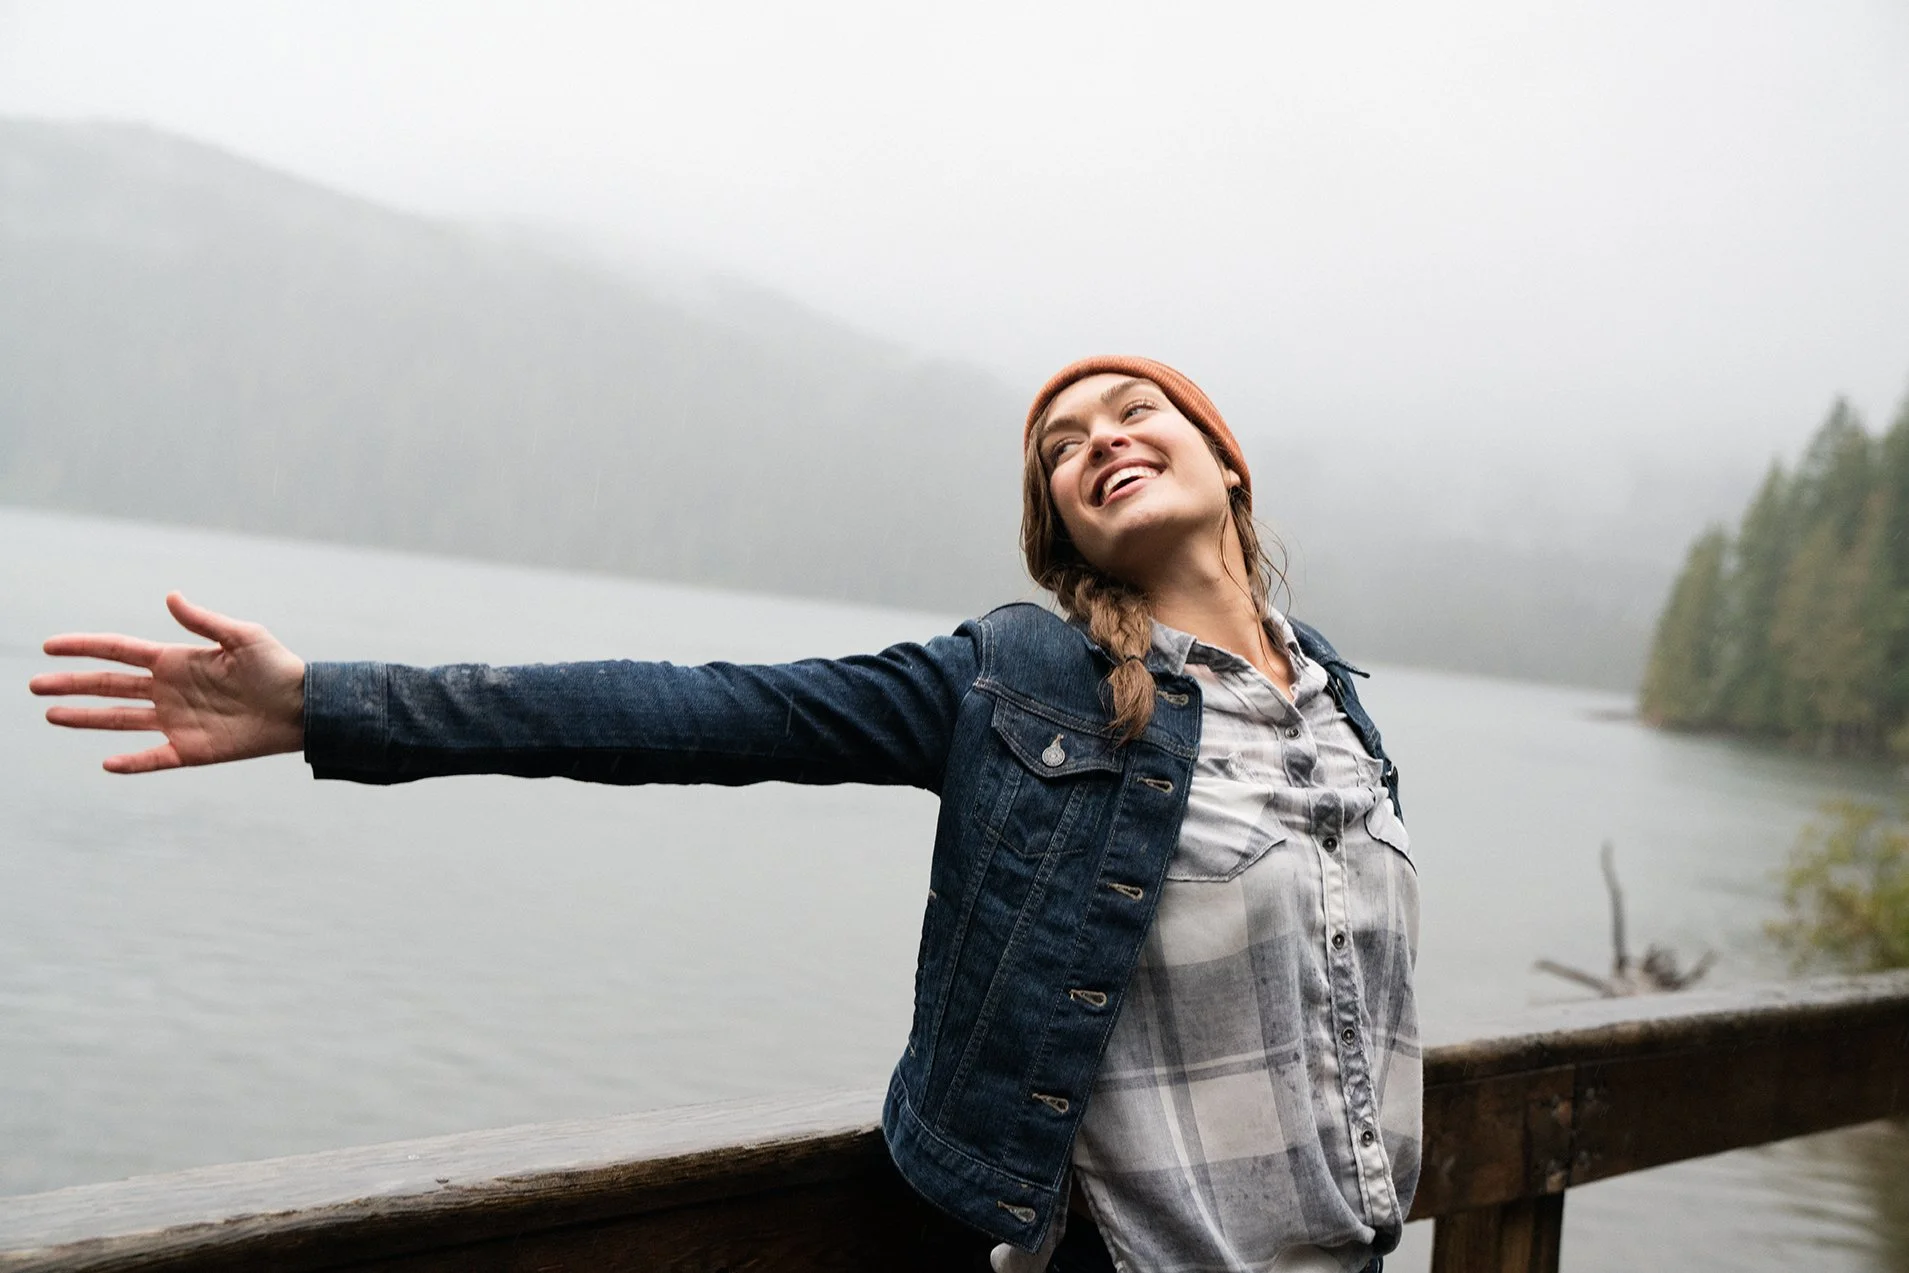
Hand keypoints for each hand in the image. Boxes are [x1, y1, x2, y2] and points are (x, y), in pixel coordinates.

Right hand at [30, 593, 306, 773]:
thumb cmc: (277, 667)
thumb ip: (204, 621)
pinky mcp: (191, 749)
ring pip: (119, 720)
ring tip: (51, 714)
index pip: (119, 651)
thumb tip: (170, 596)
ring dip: (86, 718)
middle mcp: (169, 690)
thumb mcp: (243, 636)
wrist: (303, 708)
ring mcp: (176, 720)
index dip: (84, 647)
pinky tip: (106, 764)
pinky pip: (153, 758)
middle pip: (109, 686)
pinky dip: (131, 763)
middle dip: (71, 685)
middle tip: (35, 685)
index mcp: (176, 661)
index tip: (50, 646)